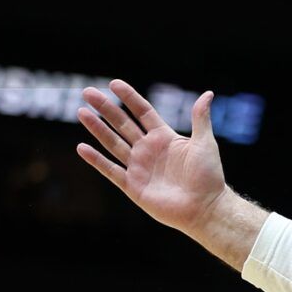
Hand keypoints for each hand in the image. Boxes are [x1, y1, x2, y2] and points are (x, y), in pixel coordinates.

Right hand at [76, 80, 228, 233]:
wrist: (205, 207)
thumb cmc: (209, 176)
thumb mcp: (205, 143)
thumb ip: (200, 118)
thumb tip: (208, 94)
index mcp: (164, 137)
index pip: (142, 112)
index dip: (129, 98)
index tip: (113, 83)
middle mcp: (148, 150)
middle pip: (122, 124)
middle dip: (106, 108)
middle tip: (88, 92)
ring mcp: (139, 167)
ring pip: (112, 143)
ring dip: (97, 128)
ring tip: (82, 112)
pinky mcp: (133, 186)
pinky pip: (110, 170)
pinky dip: (96, 160)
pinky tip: (82, 147)